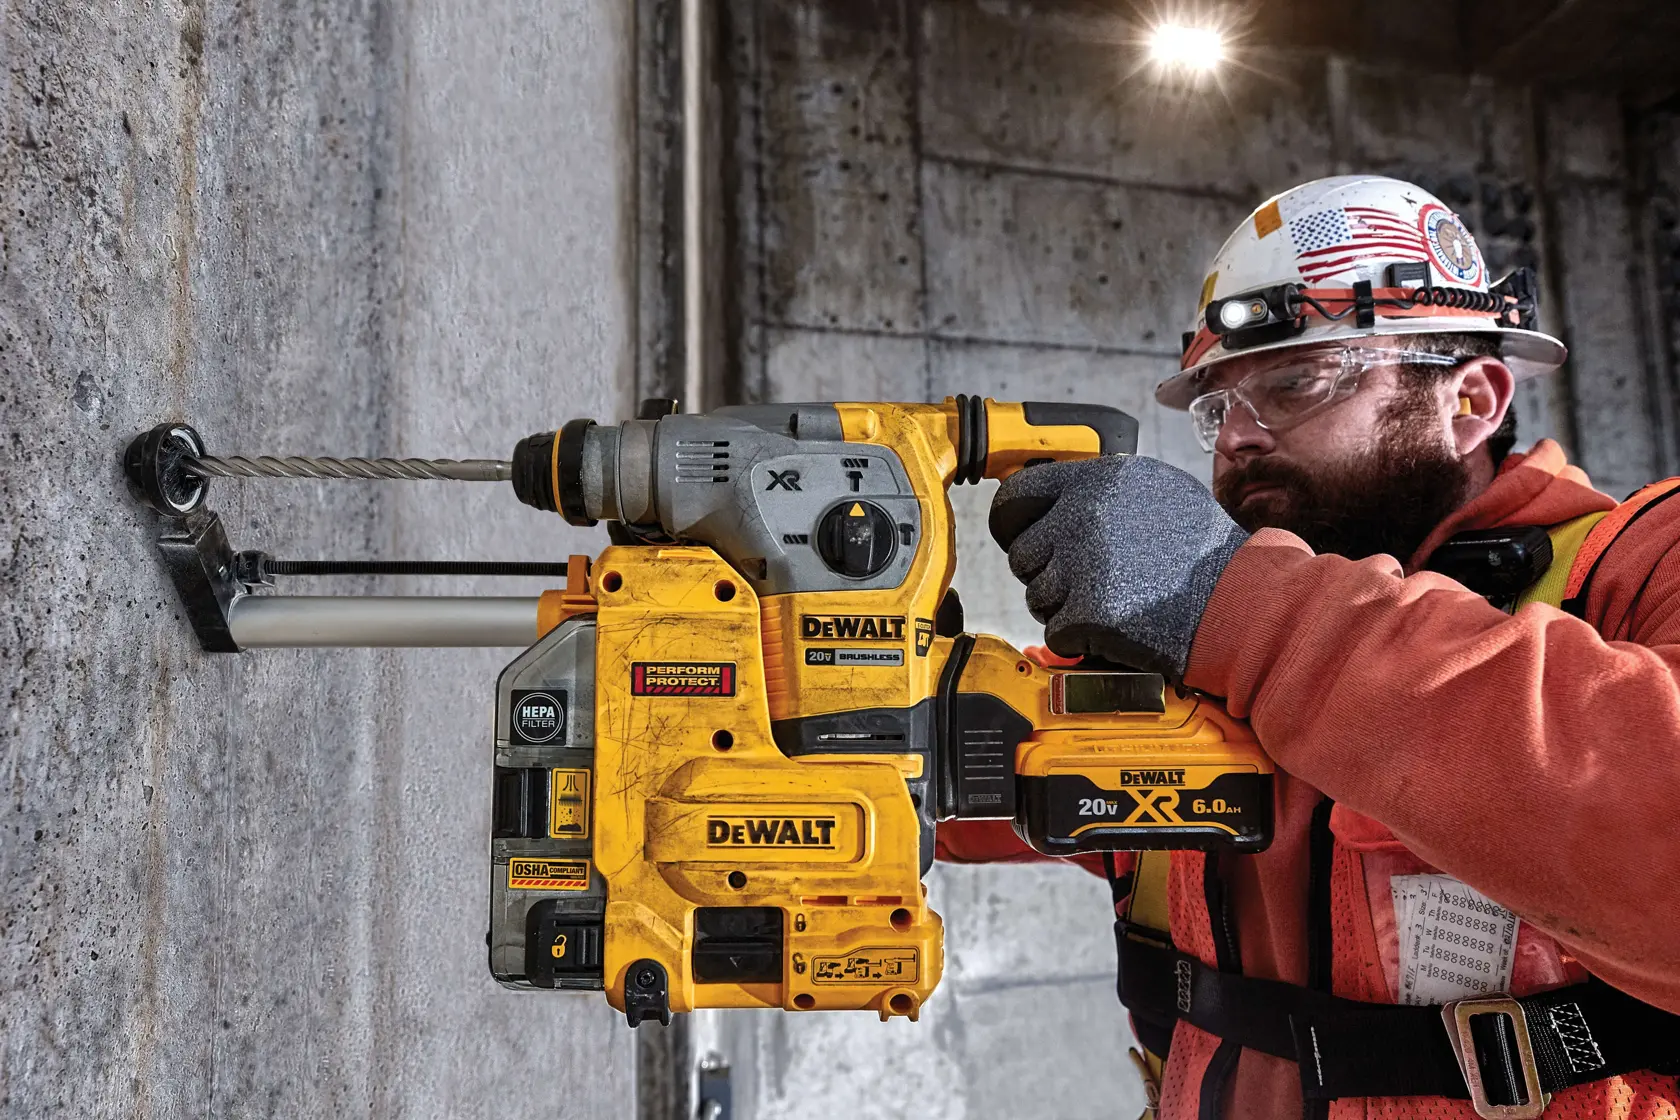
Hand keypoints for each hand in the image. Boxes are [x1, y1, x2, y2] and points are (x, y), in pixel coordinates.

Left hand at [988, 455, 1248, 679]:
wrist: (1241, 600)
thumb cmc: (1205, 553)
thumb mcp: (1157, 492)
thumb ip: (1102, 491)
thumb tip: (1054, 499)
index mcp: (1098, 479)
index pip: (1016, 495)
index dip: (1012, 523)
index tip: (1017, 538)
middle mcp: (1084, 515)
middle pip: (1023, 555)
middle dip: (1048, 574)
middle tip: (1091, 583)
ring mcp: (1084, 563)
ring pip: (1037, 596)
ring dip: (1065, 608)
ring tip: (1114, 603)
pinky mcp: (1090, 610)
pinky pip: (1057, 631)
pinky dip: (1081, 639)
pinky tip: (1117, 627)